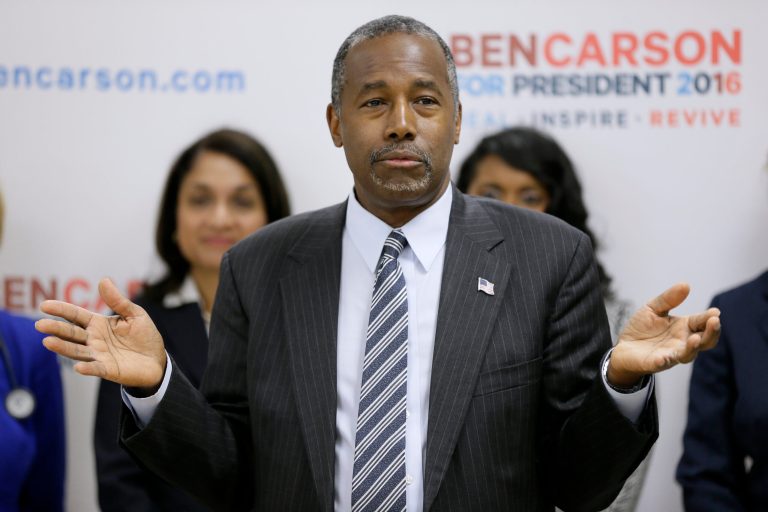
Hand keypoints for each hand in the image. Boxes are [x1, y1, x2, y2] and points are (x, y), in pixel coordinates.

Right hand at [36, 278, 166, 392]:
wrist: (157, 360)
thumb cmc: (144, 336)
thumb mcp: (134, 314)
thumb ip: (118, 301)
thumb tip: (103, 280)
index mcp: (98, 324)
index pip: (76, 315)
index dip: (61, 310)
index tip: (44, 305)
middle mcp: (94, 339)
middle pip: (72, 333)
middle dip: (56, 329)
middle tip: (40, 324)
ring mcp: (99, 356)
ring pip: (77, 351)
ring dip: (63, 347)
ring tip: (48, 342)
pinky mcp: (108, 370)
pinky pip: (96, 369)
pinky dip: (87, 368)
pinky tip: (78, 367)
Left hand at [607, 283, 719, 387]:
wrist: (622, 347)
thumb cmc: (641, 329)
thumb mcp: (653, 308)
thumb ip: (668, 299)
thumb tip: (685, 285)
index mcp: (683, 327)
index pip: (701, 322)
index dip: (709, 317)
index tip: (715, 312)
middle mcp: (682, 342)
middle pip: (704, 340)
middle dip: (712, 332)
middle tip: (715, 321)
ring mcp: (671, 354)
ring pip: (688, 354)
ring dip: (694, 347)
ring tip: (696, 338)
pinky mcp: (655, 363)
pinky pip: (663, 363)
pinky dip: (665, 360)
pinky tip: (666, 357)